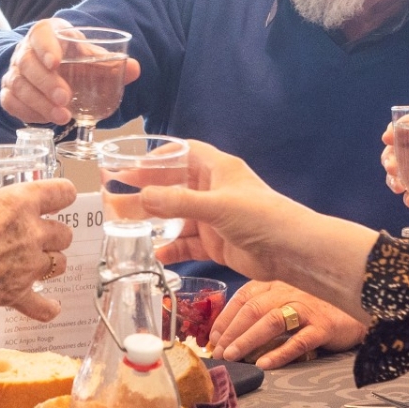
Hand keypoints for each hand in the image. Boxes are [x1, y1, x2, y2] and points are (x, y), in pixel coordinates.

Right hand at [0, 18, 142, 124]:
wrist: (46, 64)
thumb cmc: (68, 56)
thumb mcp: (86, 54)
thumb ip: (108, 62)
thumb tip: (135, 69)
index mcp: (45, 34)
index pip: (40, 35)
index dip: (45, 48)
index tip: (56, 62)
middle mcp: (24, 51)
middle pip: (27, 64)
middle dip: (46, 83)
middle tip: (65, 99)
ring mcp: (14, 72)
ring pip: (19, 86)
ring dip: (40, 103)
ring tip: (62, 117)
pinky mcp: (9, 92)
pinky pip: (10, 102)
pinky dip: (27, 112)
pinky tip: (45, 120)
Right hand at [0, 179, 76, 319]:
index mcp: (18, 203)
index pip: (61, 192)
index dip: (62, 194)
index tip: (58, 198)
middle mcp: (31, 234)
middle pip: (65, 233)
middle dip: (55, 234)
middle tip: (41, 234)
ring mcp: (28, 266)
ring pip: (60, 264)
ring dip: (52, 263)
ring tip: (39, 263)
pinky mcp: (17, 293)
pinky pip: (43, 305)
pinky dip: (48, 306)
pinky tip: (51, 306)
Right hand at [142, 140, 378, 322]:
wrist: (292, 252)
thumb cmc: (261, 217)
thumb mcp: (216, 206)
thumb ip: (177, 202)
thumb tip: (140, 197)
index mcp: (218, 169)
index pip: (182, 152)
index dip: (156, 156)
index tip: (128, 164)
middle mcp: (214, 190)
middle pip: (173, 185)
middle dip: (146, 191)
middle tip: (116, 197)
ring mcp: (214, 217)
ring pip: (176, 216)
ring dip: (154, 222)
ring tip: (124, 227)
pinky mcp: (216, 242)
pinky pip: (186, 243)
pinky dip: (171, 248)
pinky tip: (154, 254)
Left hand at [208, 281, 365, 368]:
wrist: (359, 310)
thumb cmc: (316, 308)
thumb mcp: (287, 301)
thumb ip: (263, 311)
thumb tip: (230, 335)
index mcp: (276, 284)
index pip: (243, 297)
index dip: (225, 318)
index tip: (211, 338)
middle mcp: (289, 291)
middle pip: (253, 308)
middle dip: (231, 331)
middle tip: (218, 352)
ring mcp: (307, 307)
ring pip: (272, 321)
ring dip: (248, 339)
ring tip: (233, 356)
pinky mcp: (324, 326)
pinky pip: (299, 340)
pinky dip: (280, 353)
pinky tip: (264, 364)